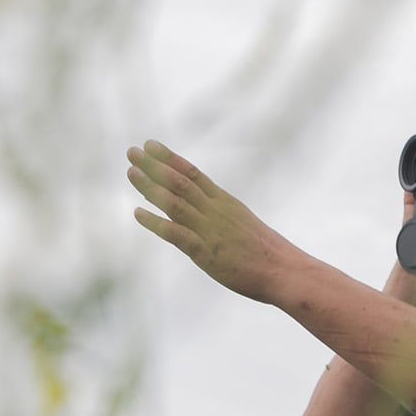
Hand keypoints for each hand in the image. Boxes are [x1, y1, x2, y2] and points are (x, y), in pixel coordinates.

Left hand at [127, 140, 305, 302]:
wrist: (284, 271)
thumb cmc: (267, 253)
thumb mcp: (243, 225)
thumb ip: (220, 217)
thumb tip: (202, 212)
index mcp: (225, 203)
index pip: (193, 174)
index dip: (169, 158)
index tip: (150, 145)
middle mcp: (215, 212)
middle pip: (180, 182)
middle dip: (154, 166)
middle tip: (131, 151)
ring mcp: (210, 230)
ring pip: (175, 202)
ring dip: (151, 186)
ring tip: (131, 173)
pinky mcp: (206, 252)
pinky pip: (176, 233)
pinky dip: (156, 222)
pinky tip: (138, 213)